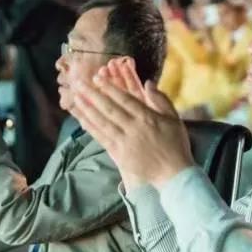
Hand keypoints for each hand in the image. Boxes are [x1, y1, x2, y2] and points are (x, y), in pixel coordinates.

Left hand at [74, 59, 193, 189]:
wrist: (174, 174)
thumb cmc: (176, 145)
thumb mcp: (174, 119)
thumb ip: (160, 99)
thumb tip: (147, 83)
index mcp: (148, 118)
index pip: (125, 99)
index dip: (109, 87)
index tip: (97, 77)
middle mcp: (134, 128)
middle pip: (109, 108)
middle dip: (93, 94)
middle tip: (79, 83)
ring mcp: (125, 142)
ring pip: (102, 122)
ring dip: (87, 109)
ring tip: (76, 98)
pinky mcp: (119, 155)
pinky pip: (102, 138)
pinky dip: (91, 127)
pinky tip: (82, 118)